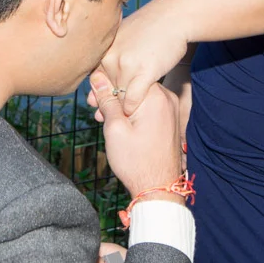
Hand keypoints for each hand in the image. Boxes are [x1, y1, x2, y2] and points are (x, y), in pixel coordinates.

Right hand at [91, 73, 183, 198]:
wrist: (159, 187)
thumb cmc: (136, 161)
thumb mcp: (114, 128)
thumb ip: (107, 100)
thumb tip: (97, 77)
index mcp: (154, 96)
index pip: (125, 75)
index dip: (104, 83)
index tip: (92, 98)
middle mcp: (167, 97)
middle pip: (132, 85)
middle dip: (112, 95)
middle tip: (95, 110)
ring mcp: (171, 108)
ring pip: (139, 97)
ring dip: (121, 105)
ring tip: (105, 121)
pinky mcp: (170, 119)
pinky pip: (148, 107)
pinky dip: (133, 112)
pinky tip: (120, 125)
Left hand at [94, 0, 191, 116]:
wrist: (174, 16)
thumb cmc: (151, 28)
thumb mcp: (123, 37)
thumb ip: (111, 58)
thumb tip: (95, 85)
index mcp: (104, 50)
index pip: (94, 79)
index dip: (98, 93)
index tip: (99, 104)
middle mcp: (110, 58)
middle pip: (105, 90)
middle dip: (106, 104)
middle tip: (102, 118)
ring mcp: (126, 65)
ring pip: (117, 97)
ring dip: (120, 109)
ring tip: (122, 118)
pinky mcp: (144, 72)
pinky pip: (132, 98)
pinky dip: (133, 107)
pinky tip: (135, 110)